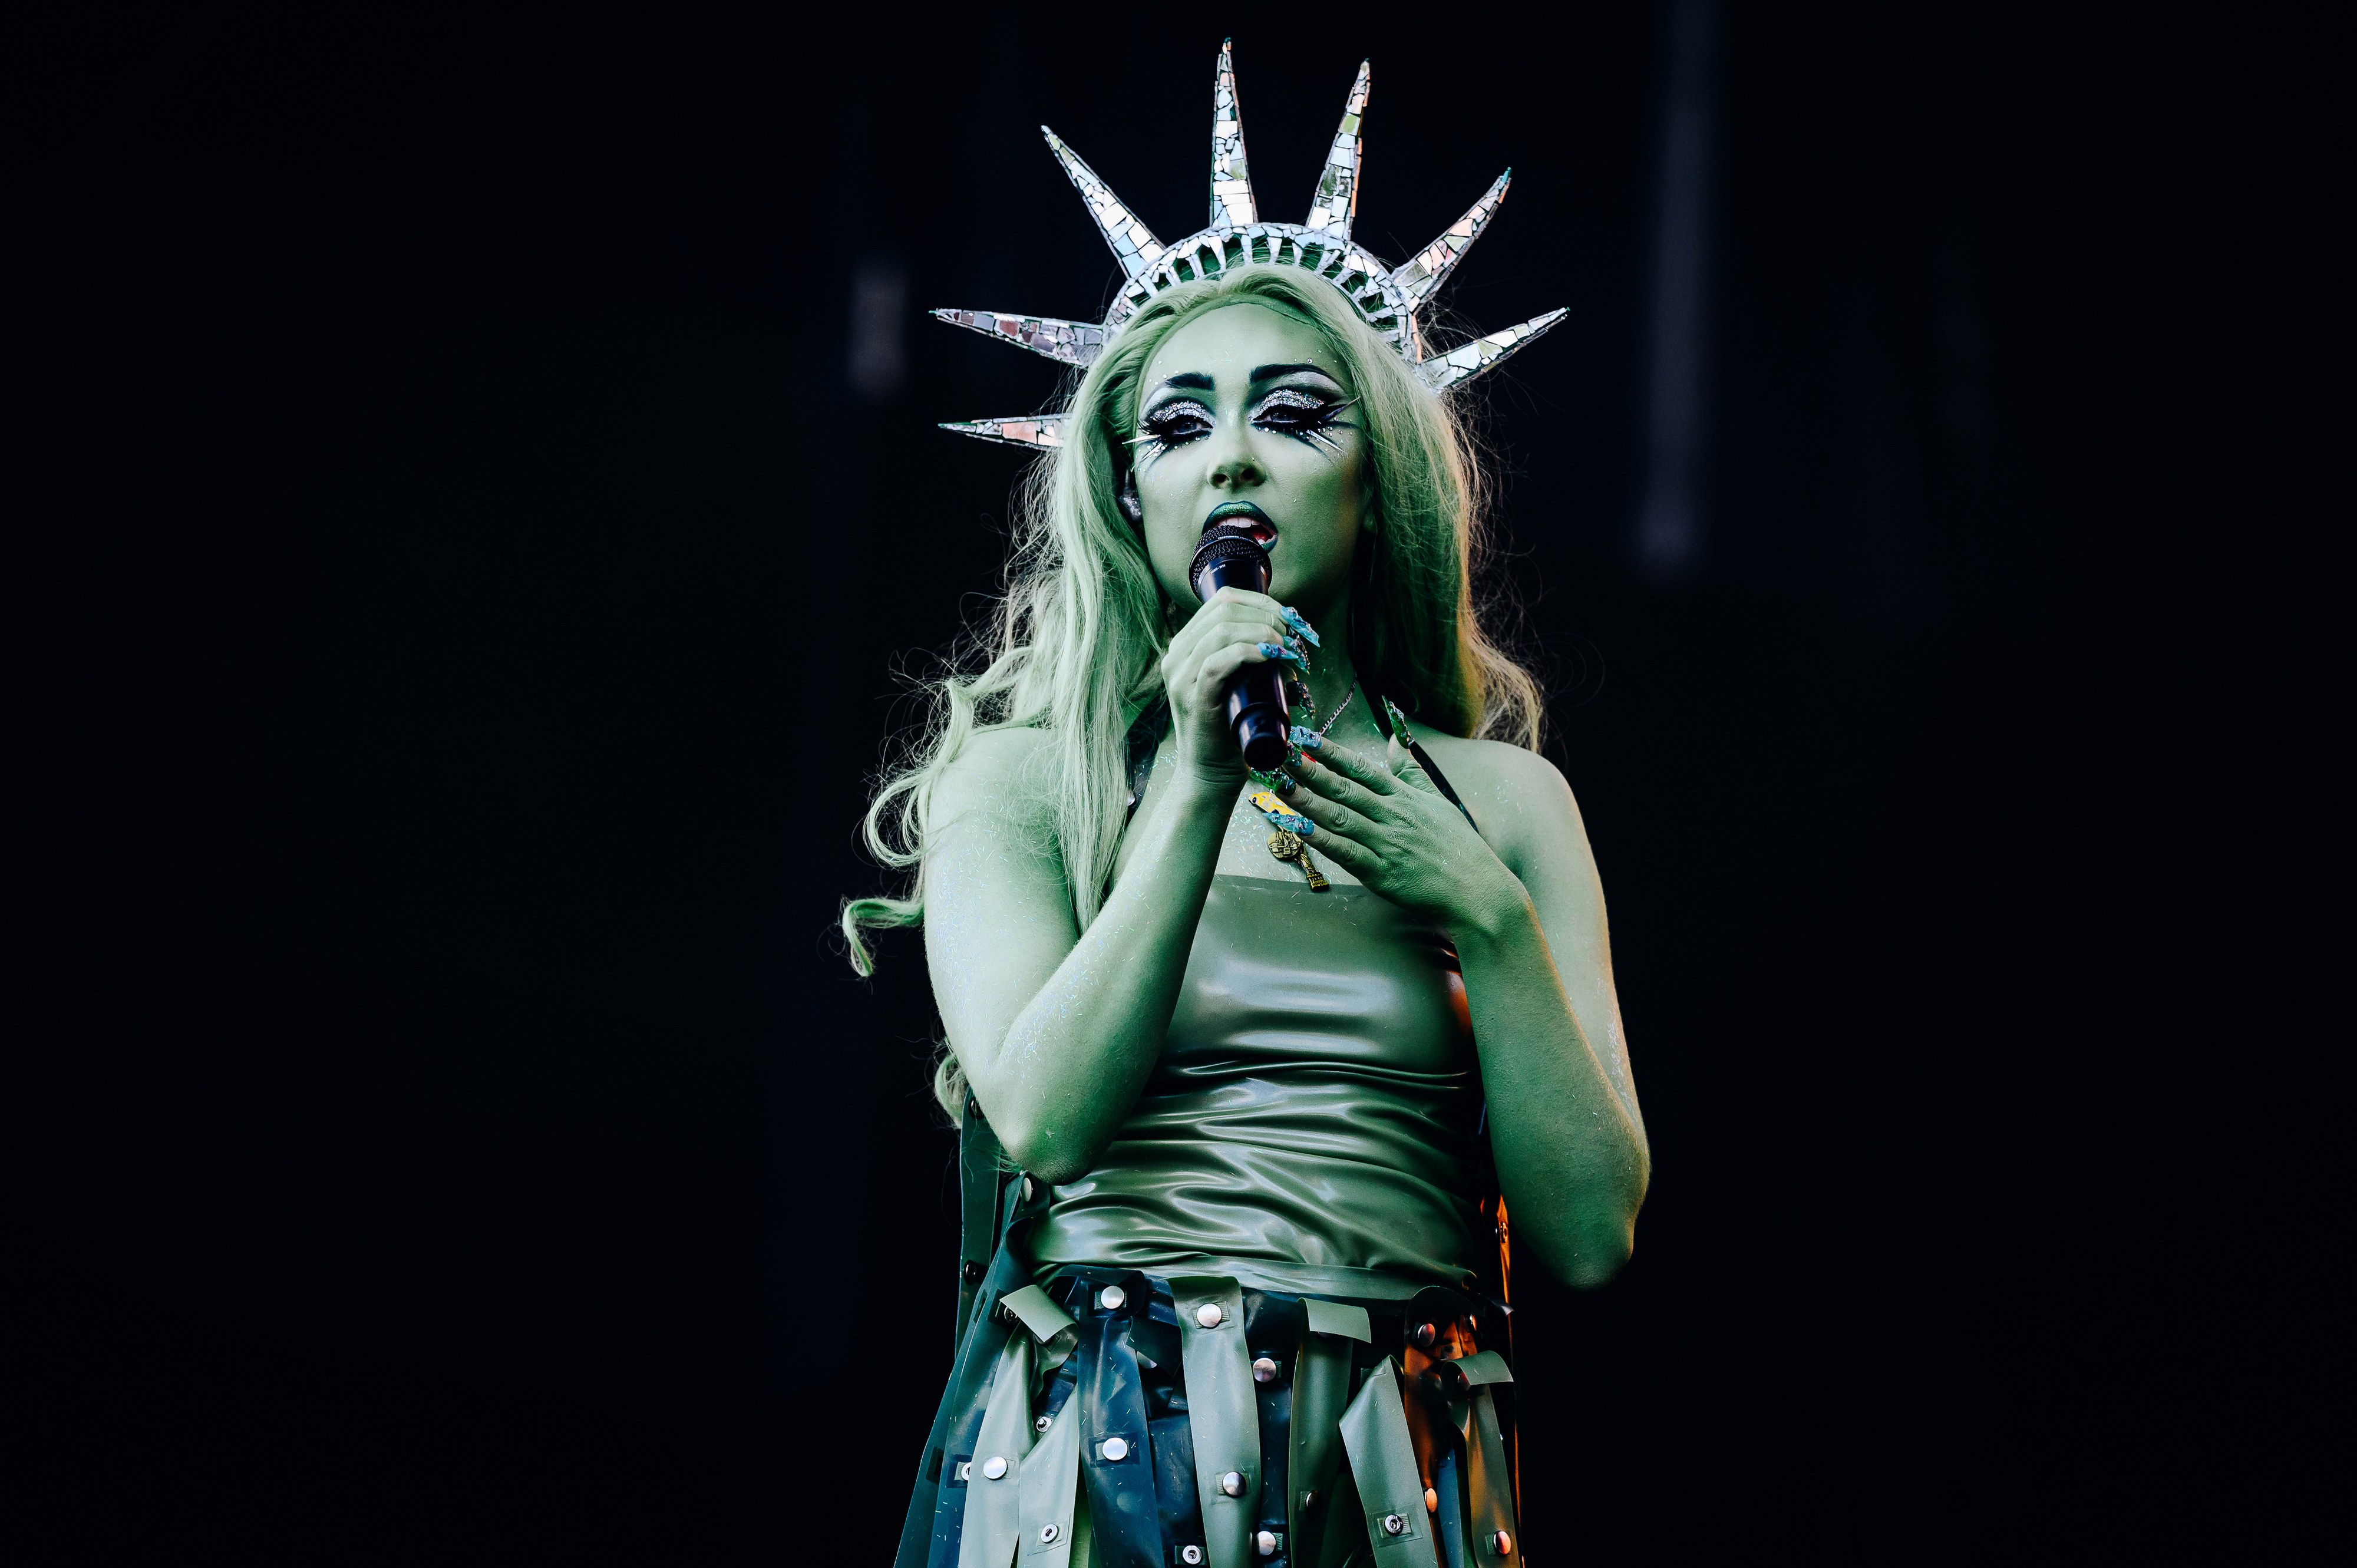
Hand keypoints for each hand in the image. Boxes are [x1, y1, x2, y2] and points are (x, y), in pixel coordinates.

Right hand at [1158, 587, 1305, 786]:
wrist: (1210, 775)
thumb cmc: (1230, 730)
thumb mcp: (1239, 683)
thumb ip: (1251, 659)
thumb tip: (1291, 640)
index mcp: (1186, 645)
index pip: (1222, 600)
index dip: (1261, 601)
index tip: (1290, 618)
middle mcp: (1177, 655)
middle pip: (1225, 609)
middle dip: (1268, 614)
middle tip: (1295, 635)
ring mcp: (1181, 675)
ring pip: (1223, 630)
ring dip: (1264, 632)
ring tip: (1290, 649)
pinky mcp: (1193, 697)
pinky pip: (1219, 661)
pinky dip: (1250, 652)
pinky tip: (1272, 656)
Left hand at [1277, 729, 1524, 934]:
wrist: (1477, 891)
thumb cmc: (1459, 847)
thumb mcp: (1438, 801)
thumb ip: (1411, 772)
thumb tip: (1394, 741)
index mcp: (1405, 798)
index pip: (1361, 768)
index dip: (1330, 752)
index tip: (1304, 736)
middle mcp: (1393, 816)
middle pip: (1345, 788)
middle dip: (1309, 770)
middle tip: (1280, 754)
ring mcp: (1386, 844)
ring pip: (1340, 817)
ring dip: (1307, 801)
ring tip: (1280, 785)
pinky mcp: (1382, 874)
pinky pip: (1346, 853)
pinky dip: (1322, 840)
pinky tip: (1299, 828)